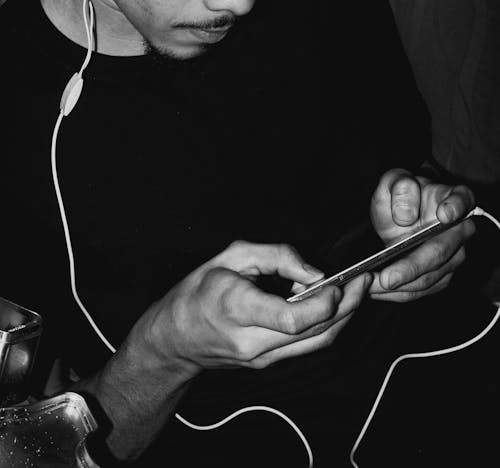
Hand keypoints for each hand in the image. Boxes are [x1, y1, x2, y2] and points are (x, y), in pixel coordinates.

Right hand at [144, 240, 370, 374]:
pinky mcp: (268, 363)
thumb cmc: (196, 292)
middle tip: (364, 279)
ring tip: (357, 290)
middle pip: (315, 332)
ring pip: (317, 344)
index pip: (291, 319)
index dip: (322, 303)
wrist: (172, 340)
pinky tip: (333, 304)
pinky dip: (326, 325)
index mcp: (237, 309)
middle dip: (347, 306)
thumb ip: (275, 256)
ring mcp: (262, 358)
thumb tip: (312, 272)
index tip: (335, 282)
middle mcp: (252, 341)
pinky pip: (307, 347)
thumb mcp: (230, 257)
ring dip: (344, 318)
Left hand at [368, 169, 474, 301]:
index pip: (462, 200)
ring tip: (373, 287)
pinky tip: (377, 291)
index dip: (454, 208)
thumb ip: (399, 188)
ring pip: (431, 277)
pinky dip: (400, 293)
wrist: (402, 216)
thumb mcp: (394, 181)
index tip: (444, 215)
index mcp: (454, 198)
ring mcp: (455, 255)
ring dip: (402, 286)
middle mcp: (460, 229)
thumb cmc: (402, 197)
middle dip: (412, 267)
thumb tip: (406, 216)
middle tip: (387, 278)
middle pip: (440, 251)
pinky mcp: (443, 275)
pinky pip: (423, 290)